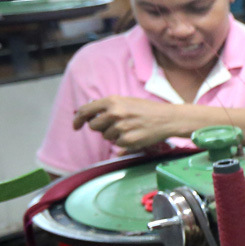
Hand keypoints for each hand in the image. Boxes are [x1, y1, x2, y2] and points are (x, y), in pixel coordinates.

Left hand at [73, 97, 189, 150]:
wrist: (167, 118)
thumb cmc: (147, 109)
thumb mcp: (125, 101)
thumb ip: (107, 107)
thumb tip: (88, 115)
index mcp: (112, 101)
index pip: (85, 111)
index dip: (78, 119)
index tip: (76, 125)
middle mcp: (114, 114)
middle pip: (94, 126)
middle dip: (100, 128)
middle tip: (113, 126)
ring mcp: (121, 127)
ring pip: (106, 136)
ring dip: (114, 135)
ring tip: (129, 128)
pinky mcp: (128, 140)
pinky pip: (117, 144)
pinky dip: (124, 142)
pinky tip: (135, 135)